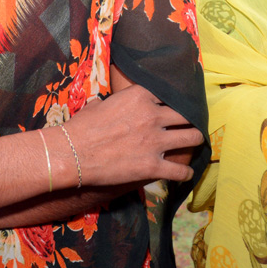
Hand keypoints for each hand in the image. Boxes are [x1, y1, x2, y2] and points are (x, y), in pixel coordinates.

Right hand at [61, 84, 202, 185]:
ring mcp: (155, 141)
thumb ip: (112, 102)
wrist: (71, 154)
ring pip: (191, 137)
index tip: (177, 105)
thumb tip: (104, 103)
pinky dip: (185, 173)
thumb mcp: (98, 104)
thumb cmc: (81, 128)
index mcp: (140, 96)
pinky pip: (179, 170)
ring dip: (194, 141)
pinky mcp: (152, 166)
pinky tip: (185, 174)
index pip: (169, 93)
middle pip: (186, 114)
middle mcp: (152, 115)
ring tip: (195, 143)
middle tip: (191, 124)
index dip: (174, 100)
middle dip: (190, 119)